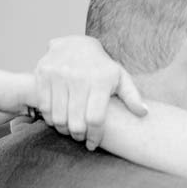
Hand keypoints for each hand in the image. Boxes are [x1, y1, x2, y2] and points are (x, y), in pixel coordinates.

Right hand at [34, 35, 147, 150]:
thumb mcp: (120, 77)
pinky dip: (50, 118)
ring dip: (63, 129)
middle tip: (81, 138)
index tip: (92, 144)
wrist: (76, 43)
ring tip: (70, 130)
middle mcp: (78, 77)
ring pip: (58, 117)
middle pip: (75, 122)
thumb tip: (143, 113)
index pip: (95, 119)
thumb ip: (132, 96)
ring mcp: (58, 74)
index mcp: (99, 80)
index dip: (94, 136)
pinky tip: (58, 119)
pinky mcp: (43, 73)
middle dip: (79, 136)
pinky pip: (44, 106)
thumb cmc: (102, 67)